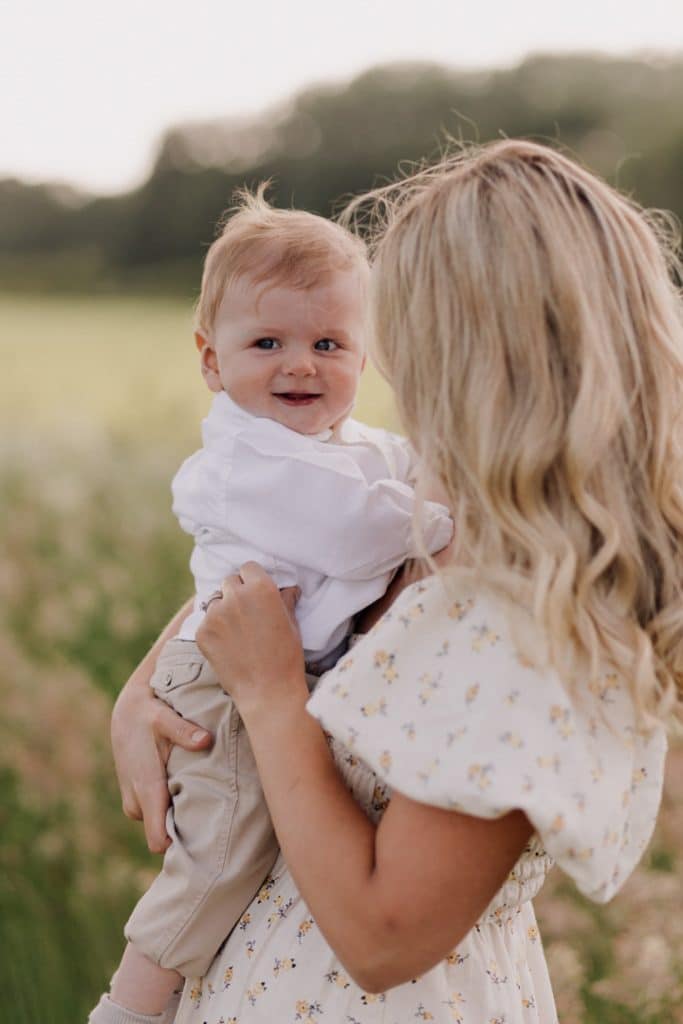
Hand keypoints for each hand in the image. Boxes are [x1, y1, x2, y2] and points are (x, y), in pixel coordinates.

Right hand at [111, 661, 212, 852]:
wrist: (126, 709)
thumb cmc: (148, 713)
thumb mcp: (165, 717)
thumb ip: (184, 731)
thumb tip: (206, 741)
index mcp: (146, 788)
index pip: (158, 840)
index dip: (179, 846)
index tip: (204, 844)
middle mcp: (136, 800)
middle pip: (163, 835)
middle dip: (184, 830)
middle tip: (214, 817)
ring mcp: (134, 799)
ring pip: (160, 823)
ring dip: (177, 816)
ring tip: (205, 801)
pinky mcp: (136, 795)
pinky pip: (155, 812)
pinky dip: (171, 806)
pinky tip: (191, 792)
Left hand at [196, 562, 305, 717]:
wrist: (267, 690)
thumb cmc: (286, 656)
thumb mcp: (291, 623)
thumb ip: (285, 600)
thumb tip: (288, 589)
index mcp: (261, 588)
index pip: (248, 568)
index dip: (253, 579)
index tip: (255, 592)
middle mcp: (236, 596)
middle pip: (229, 581)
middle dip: (236, 592)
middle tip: (245, 613)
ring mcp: (216, 614)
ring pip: (215, 601)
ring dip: (223, 610)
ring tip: (236, 632)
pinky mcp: (202, 632)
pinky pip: (205, 622)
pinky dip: (213, 630)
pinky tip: (227, 646)